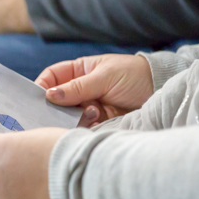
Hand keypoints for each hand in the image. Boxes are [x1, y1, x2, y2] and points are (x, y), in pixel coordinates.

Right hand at [36, 55, 153, 126]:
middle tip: (53, 114)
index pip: (52, 77)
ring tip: (92, 113)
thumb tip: (49, 95)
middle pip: (56, 100)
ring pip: (68, 116)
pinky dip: (84, 127)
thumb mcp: (105, 76)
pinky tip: (96, 121)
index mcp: (79, 71)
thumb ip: (78, 87)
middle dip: (54, 107)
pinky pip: (83, 127)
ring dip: (74, 117)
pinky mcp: (99, 123)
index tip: (37, 98)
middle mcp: (81, 90)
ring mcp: (89, 106)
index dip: (42, 86)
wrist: (161, 91)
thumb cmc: (134, 75)